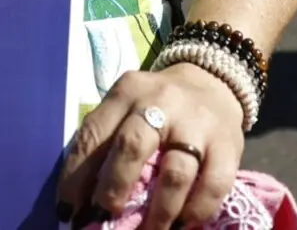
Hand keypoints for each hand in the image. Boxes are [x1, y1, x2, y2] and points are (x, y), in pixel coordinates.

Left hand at [57, 65, 246, 229]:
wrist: (213, 81)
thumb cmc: (157, 105)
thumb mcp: (126, 107)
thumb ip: (106, 143)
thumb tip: (81, 201)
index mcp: (127, 92)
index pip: (93, 135)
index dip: (76, 178)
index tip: (68, 211)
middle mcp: (161, 102)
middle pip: (132, 148)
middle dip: (113, 189)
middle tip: (105, 217)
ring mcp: (197, 124)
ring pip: (175, 174)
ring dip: (157, 212)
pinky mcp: (228, 145)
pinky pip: (213, 186)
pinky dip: (196, 211)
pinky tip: (182, 225)